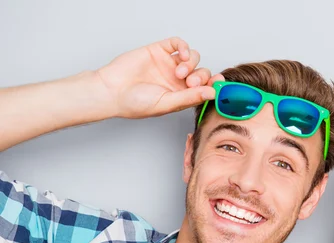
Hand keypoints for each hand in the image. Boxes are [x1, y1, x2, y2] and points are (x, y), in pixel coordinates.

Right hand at [96, 37, 223, 117]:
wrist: (112, 91)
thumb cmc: (135, 103)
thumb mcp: (167, 104)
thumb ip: (190, 97)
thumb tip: (212, 93)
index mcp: (182, 95)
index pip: (205, 88)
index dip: (214, 84)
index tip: (219, 83)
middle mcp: (177, 80)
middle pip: (202, 72)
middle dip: (201, 76)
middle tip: (189, 82)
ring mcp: (169, 64)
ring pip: (192, 57)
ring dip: (191, 63)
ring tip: (179, 72)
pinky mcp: (159, 51)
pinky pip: (177, 43)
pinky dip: (183, 47)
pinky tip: (180, 55)